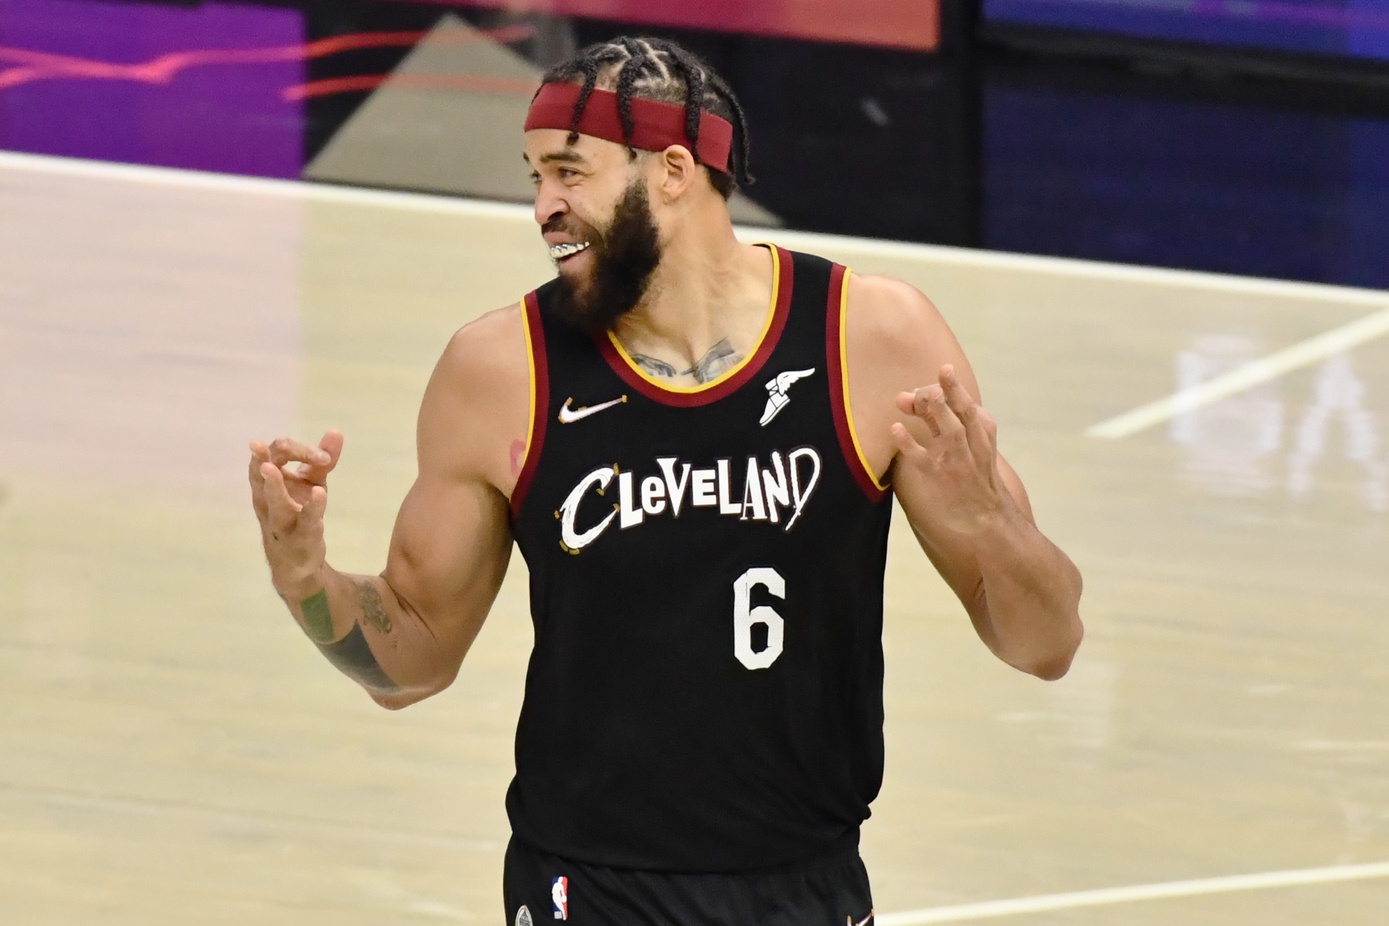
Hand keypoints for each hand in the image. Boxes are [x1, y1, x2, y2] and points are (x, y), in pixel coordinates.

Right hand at [248, 431, 342, 597]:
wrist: (298, 560)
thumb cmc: (299, 512)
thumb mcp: (313, 482)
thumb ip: (322, 459)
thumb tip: (336, 431)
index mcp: (268, 481)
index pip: (274, 455)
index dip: (297, 449)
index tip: (324, 456)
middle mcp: (266, 499)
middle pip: (261, 474)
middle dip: (263, 458)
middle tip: (266, 445)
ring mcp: (280, 520)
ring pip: (272, 501)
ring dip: (272, 485)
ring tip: (270, 468)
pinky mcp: (299, 537)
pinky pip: (304, 521)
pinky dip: (312, 507)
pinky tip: (320, 493)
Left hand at [891, 366, 1009, 535]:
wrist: (987, 517)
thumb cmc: (972, 476)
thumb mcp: (969, 444)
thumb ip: (938, 419)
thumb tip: (906, 397)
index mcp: (982, 433)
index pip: (968, 405)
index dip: (954, 387)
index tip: (942, 371)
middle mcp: (972, 444)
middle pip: (962, 412)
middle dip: (949, 392)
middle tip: (936, 377)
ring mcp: (957, 461)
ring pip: (950, 432)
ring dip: (934, 412)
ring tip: (916, 396)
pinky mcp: (939, 477)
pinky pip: (922, 459)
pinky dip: (908, 443)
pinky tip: (895, 429)